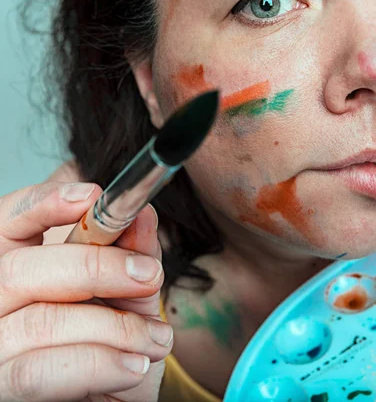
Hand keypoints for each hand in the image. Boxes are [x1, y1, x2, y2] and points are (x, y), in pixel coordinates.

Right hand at [0, 180, 171, 401]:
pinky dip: (100, 363)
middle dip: (96, 267)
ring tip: (157, 338)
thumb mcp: (130, 296)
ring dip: (115, 327)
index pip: (8, 223)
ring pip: (42, 321)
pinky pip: (42, 370)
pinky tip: (134, 365)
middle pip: (22, 269)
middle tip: (149, 274)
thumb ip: (132, 254)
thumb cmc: (115, 346)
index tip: (91, 196)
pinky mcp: (3, 390)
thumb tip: (142, 214)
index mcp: (19, 271)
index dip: (41, 203)